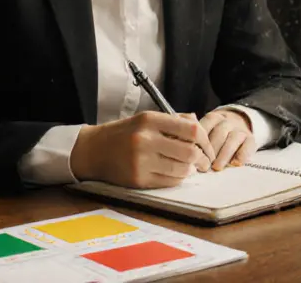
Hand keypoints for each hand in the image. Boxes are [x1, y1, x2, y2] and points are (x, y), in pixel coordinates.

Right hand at [70, 111, 212, 188]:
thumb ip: (173, 120)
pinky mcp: (138, 179)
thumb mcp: (145, 118)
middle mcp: (145, 139)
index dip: (205, 140)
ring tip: (189, 167)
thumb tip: (198, 123)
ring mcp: (141, 161)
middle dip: (202, 158)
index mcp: (149, 120)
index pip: (191, 129)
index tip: (207, 146)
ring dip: (190, 170)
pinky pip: (169, 182)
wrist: (93, 150)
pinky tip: (175, 173)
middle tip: (204, 161)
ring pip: (181, 169)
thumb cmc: (123, 133)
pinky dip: (177, 178)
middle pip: (189, 151)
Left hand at [198, 109, 256, 170]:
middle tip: (204, 164)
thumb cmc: (216, 134)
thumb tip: (188, 152)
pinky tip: (234, 164)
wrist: (239, 126)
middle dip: (211, 150)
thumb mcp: (206, 130)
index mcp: (213, 118)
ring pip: (232, 140)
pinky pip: (247, 146)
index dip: (199, 141)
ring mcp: (240, 130)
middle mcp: (228, 121)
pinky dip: (241, 155)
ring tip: (216, 167)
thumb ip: (197, 138)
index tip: (193, 154)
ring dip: (224, 155)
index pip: (205, 126)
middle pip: (219, 133)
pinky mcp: (251, 139)